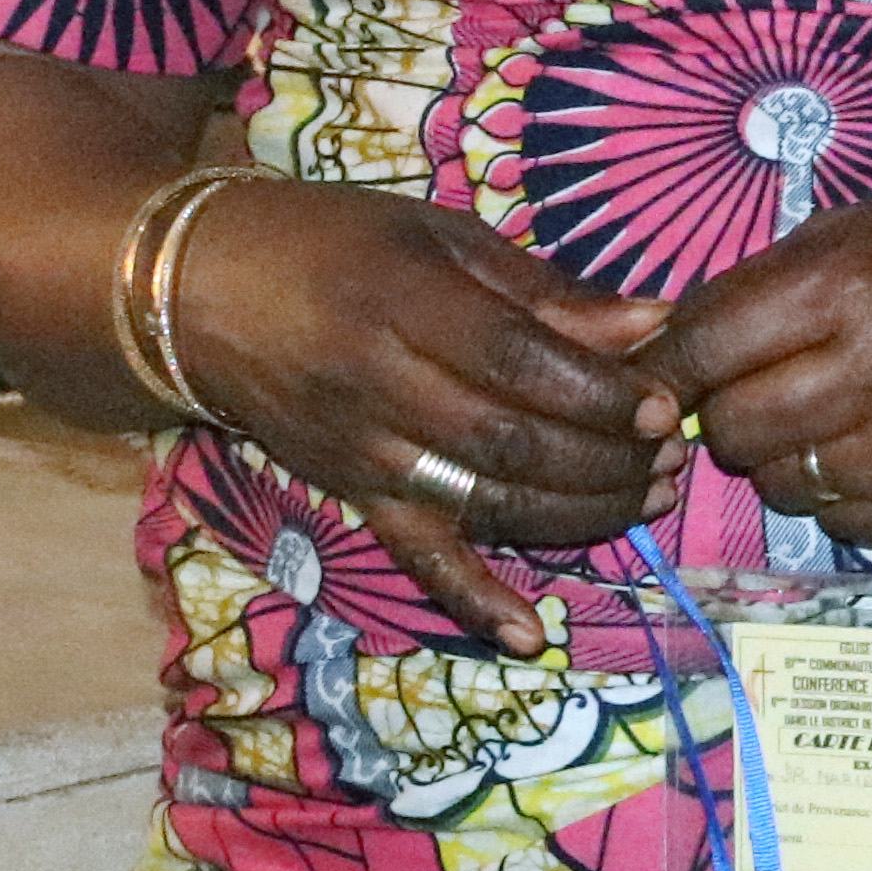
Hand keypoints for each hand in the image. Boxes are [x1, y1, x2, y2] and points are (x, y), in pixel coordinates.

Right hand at [169, 184, 681, 654]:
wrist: (199, 292)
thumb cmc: (336, 242)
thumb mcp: (443, 236)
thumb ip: (547, 291)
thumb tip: (655, 323)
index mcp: (408, 306)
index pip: (521, 366)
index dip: (601, 393)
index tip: (664, 402)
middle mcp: (383, 390)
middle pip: (514, 443)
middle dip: (607, 457)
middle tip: (672, 454)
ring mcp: (364, 455)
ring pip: (485, 503)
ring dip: (578, 514)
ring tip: (648, 498)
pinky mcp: (350, 497)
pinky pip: (415, 557)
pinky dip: (473, 599)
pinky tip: (531, 633)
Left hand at [640, 190, 871, 552]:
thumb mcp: (851, 234)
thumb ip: (751, 293)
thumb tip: (650, 358)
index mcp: (850, 289)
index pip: (701, 349)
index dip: (668, 364)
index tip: (664, 370)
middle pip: (730, 429)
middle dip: (727, 409)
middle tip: (764, 383)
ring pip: (778, 484)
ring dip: (781, 454)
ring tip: (826, 410)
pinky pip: (838, 521)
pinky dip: (836, 491)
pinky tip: (871, 445)